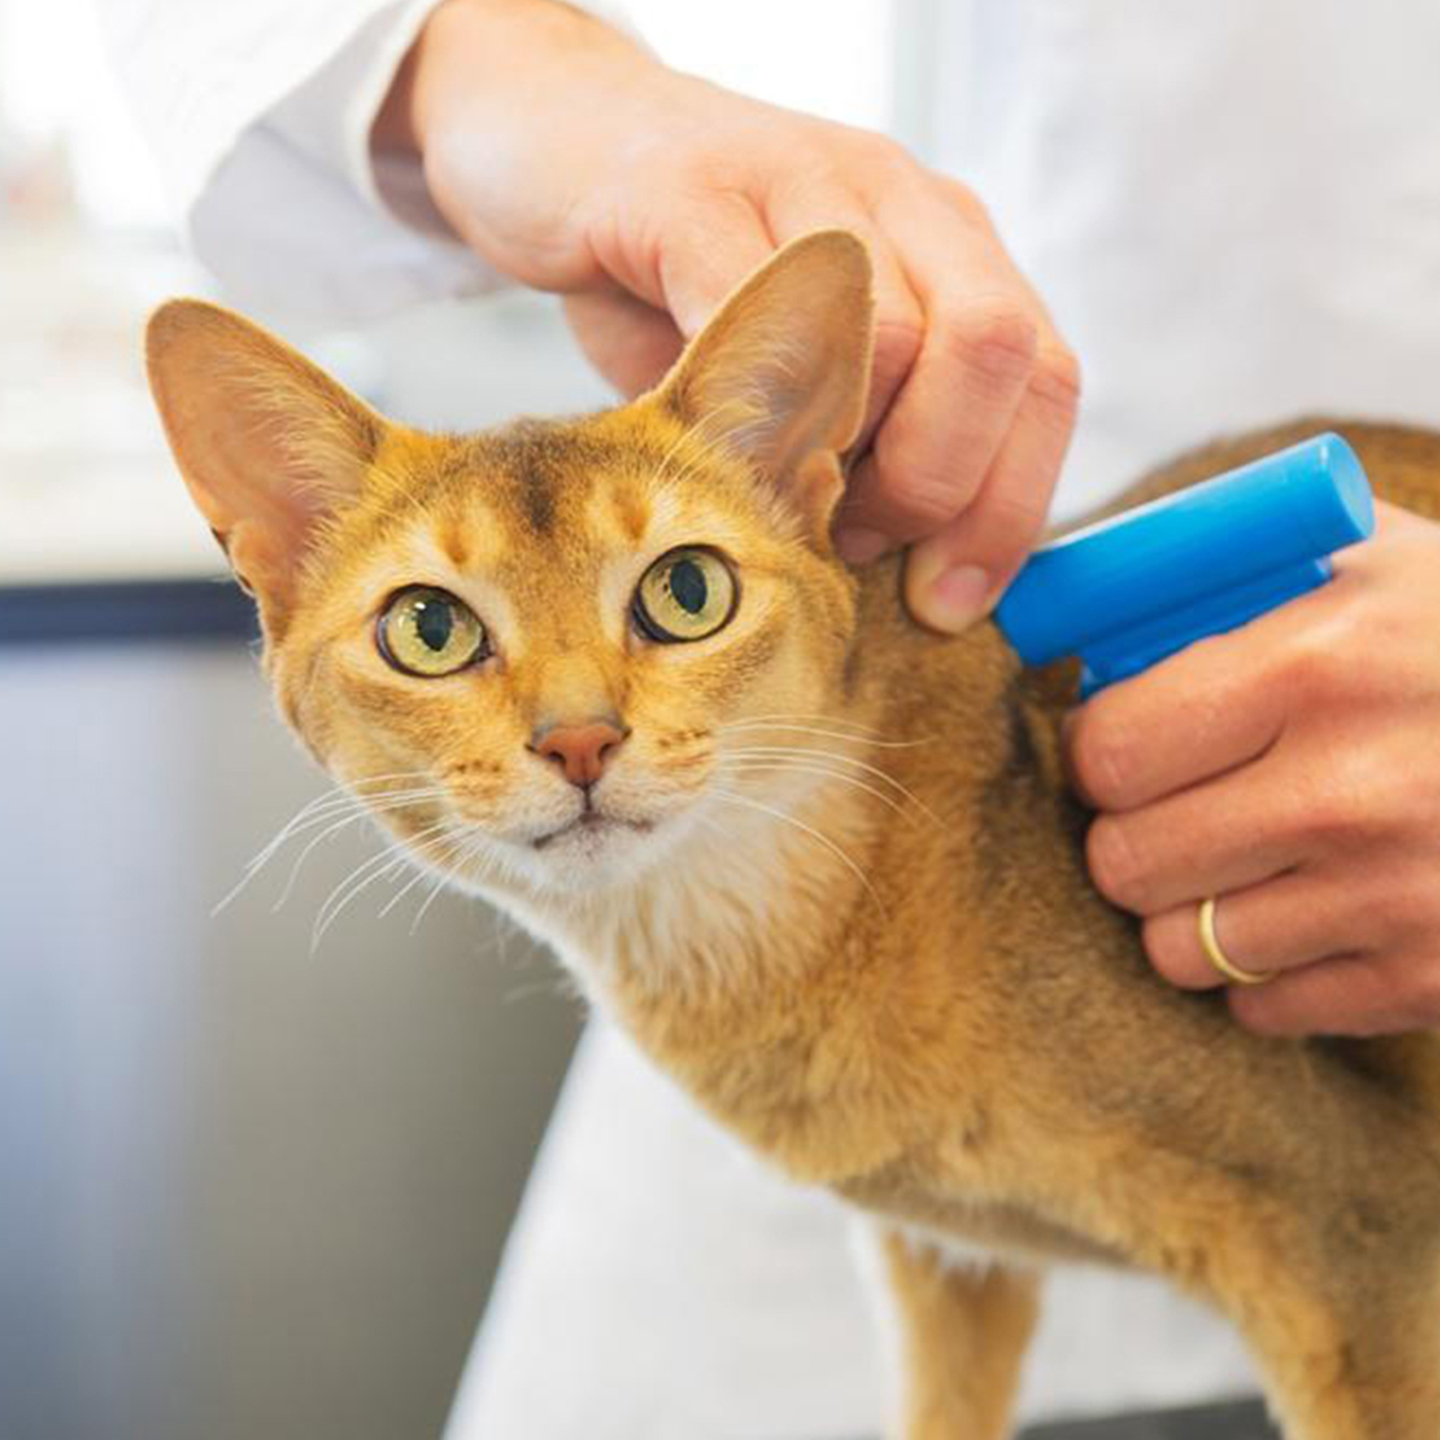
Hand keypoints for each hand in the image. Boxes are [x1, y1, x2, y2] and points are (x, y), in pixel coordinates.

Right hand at [373, 0, 1079, 630]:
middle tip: (854, 542)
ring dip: (839, 461)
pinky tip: (706, 440)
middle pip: (996, 351)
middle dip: (937, 487)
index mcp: (946, 245)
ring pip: (891, 339)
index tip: (946, 601)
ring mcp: (801, 181)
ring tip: (774, 494)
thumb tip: (910, 578)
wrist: (556, 137)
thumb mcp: (797, 366)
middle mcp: (898, 197)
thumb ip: (864, 446)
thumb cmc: (680, 275)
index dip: (1010, 510)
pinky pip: (755, 311)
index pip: (1044, 379)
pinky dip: (743, 407)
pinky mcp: (692, 191)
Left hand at [1065, 501, 1439, 1036]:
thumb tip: (1077, 630)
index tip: (1121, 747)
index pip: (1110, 752)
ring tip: (1244, 858)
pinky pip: (1262, 1011)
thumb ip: (1219, 583)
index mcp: (1322, 664)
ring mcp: (1400, 898)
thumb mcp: (1366, 559)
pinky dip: (1266, 971)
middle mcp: (1355, 791)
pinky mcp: (1434, 979)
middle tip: (1173, 806)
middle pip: (1125, 862)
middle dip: (1130, 833)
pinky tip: (1312, 910)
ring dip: (1189, 908)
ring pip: (1178, 950)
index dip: (1097, 752)